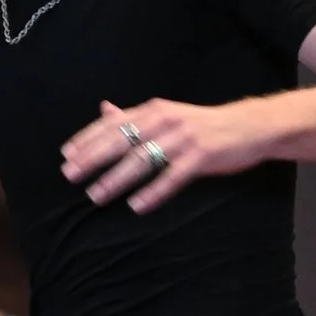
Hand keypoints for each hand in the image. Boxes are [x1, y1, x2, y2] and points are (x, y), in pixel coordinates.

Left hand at [61, 95, 264, 215]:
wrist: (249, 125)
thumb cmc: (202, 124)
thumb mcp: (166, 114)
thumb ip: (134, 116)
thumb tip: (103, 110)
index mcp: (153, 110)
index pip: (113, 123)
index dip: (87, 138)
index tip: (66, 155)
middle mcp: (165, 120)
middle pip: (122, 140)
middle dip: (93, 158)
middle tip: (70, 175)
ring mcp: (183, 138)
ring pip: (143, 159)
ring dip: (116, 178)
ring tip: (96, 195)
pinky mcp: (202, 156)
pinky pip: (173, 177)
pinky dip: (153, 192)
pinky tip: (137, 206)